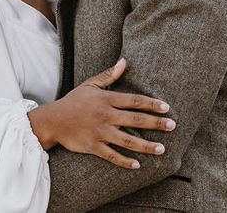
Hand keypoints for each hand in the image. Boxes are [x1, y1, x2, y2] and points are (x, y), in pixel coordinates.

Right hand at [27, 58, 175, 168]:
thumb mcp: (90, 84)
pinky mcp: (92, 146)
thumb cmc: (74, 101)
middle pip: (135, 119)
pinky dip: (124, 161)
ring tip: (162, 149)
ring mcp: (99, 132)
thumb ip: (109, 75)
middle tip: (172, 126)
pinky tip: (137, 165)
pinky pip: (111, 155)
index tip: (166, 108)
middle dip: (155, 123)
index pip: (133, 100)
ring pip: (127, 140)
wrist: (54, 120)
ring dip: (146, 145)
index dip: (151, 104)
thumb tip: (124, 61)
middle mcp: (105, 115)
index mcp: (106, 99)